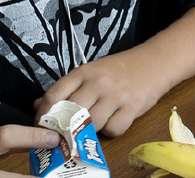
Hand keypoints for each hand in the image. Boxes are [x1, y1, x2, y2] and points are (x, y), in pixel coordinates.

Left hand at [35, 48, 168, 137]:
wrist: (156, 61)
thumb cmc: (120, 69)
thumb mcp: (91, 72)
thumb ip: (67, 88)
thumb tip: (39, 106)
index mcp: (84, 72)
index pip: (55, 95)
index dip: (44, 114)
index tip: (42, 125)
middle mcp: (98, 83)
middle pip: (72, 114)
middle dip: (66, 128)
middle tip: (66, 134)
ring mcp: (116, 95)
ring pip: (92, 124)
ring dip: (91, 130)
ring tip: (95, 125)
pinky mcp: (133, 107)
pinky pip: (114, 129)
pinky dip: (112, 131)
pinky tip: (115, 121)